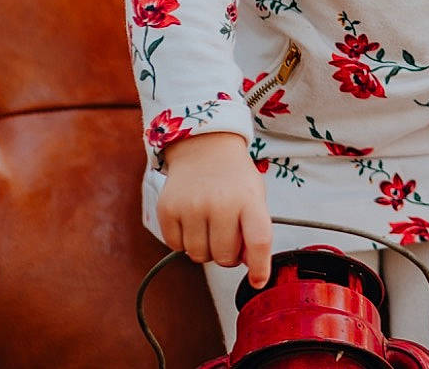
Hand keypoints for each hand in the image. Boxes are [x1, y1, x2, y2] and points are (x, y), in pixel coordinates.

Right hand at [157, 131, 273, 286]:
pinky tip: (192, 221)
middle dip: (228, 254)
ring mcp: (191, 206)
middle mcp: (220, 202)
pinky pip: (176, 247)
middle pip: (225, 257)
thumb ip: (256, 230)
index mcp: (249, 199)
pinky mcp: (168, 209)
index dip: (260, 267)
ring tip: (209, 225)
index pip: (259, 241)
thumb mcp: (254, 196)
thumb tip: (250, 266)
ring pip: (199, 256)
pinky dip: (184, 241)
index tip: (259, 281)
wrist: (203, 146)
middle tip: (227, 235)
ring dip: (205, 249)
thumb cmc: (233, 176)